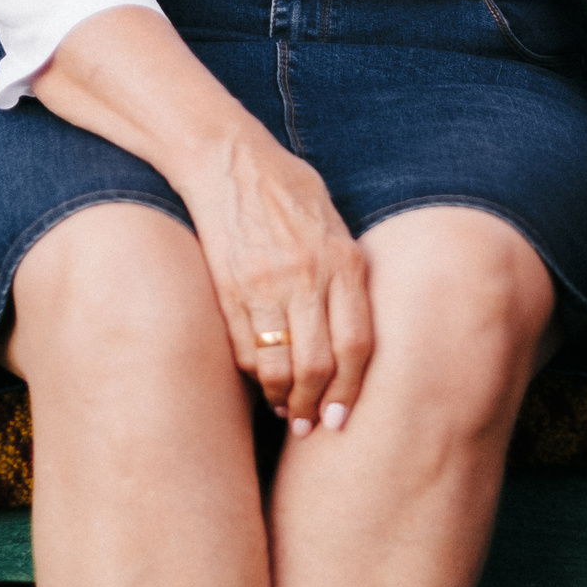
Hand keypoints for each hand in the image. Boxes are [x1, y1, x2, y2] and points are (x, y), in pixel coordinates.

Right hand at [177, 129, 374, 437]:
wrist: (227, 160)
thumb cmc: (288, 190)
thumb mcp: (334, 223)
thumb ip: (347, 272)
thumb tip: (356, 330)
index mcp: (344, 260)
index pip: (358, 343)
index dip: (352, 389)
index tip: (343, 418)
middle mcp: (308, 276)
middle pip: (320, 363)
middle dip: (317, 405)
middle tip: (313, 427)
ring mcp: (266, 284)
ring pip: (279, 364)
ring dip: (283, 397)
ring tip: (287, 411)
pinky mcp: (228, 288)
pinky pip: (244, 349)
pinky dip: (254, 375)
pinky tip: (261, 384)